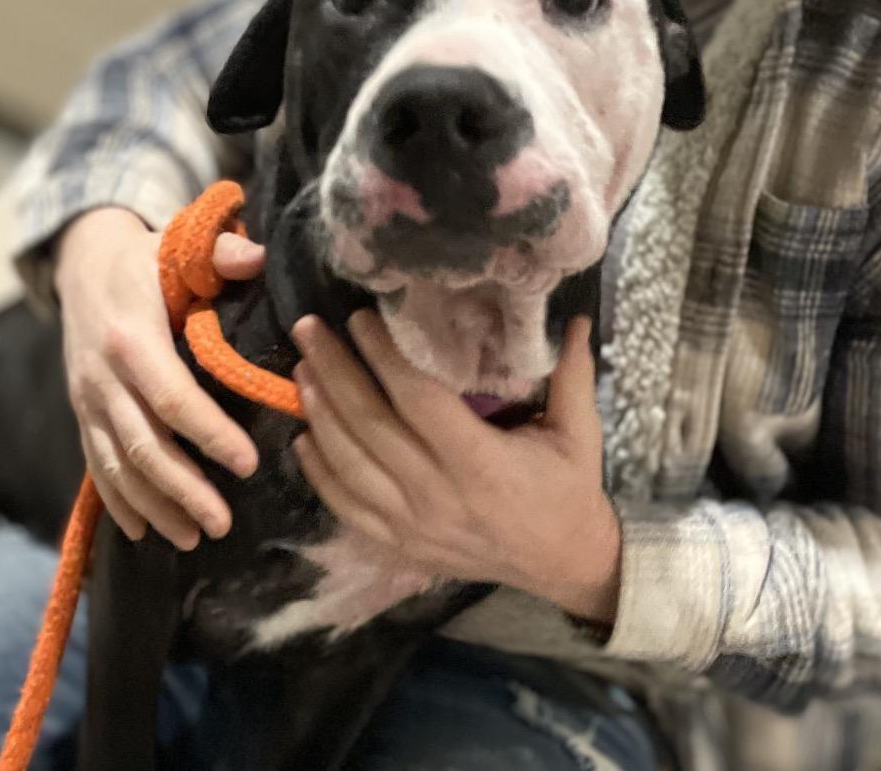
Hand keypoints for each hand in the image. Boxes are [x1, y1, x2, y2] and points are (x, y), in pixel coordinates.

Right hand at [54, 207, 263, 548]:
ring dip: (154, 506)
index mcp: (133, 336)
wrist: (84, 262)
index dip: (209, 433)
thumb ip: (222, 252)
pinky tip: (144, 531)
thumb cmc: (148, 258)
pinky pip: (96, 463)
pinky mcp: (83, 411)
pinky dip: (118, 500)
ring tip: (194, 538)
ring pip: (116, 465)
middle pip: (142, 444)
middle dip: (182, 490)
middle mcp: (103, 375)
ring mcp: (88, 398)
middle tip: (222, 525)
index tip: (247, 465)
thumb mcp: (182, 245)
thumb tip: (260, 259)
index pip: (172, 396)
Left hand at [291, 311, 619, 622]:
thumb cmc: (569, 490)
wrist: (562, 565)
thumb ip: (573, 374)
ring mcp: (412, 526)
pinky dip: (318, 471)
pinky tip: (303, 436)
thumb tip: (576, 315)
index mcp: (482, 464)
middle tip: (309, 329)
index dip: (384, 357)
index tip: (359, 318)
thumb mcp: (579, 432)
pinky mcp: (398, 546)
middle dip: (334, 372)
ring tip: (301, 370)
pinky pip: (345, 506)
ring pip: (349, 465)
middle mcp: (438, 496)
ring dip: (319, 414)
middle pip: (370, 425)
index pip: (418, 400)